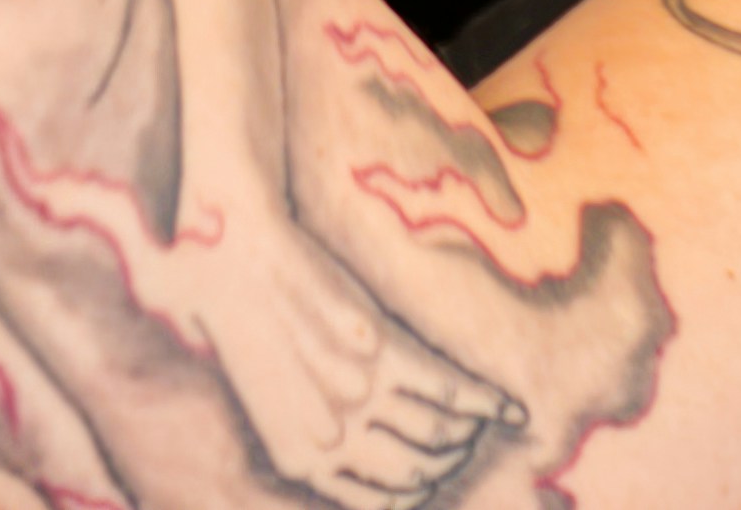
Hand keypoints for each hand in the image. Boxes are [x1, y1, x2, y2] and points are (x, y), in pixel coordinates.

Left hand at [131, 214, 514, 509]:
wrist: (231, 255)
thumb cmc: (243, 324)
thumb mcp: (270, 400)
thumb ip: (315, 434)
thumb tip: (363, 452)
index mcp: (299, 458)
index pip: (380, 502)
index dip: (416, 492)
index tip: (434, 478)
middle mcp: (332, 437)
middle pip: (416, 471)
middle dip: (448, 463)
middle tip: (466, 445)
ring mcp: (358, 394)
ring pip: (439, 433)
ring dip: (471, 432)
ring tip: (483, 421)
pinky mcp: (381, 349)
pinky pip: (449, 389)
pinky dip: (487, 403)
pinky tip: (509, 409)